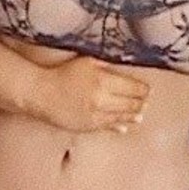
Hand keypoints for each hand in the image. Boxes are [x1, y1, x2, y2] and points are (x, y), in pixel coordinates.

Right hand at [31, 54, 149, 133]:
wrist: (41, 93)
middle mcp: (103, 99)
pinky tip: (125, 127)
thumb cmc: (62, 74)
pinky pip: (108, 127)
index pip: (133, 87)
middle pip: (131, 104)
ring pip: (122, 117)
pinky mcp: (88, 126)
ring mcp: (96, 115)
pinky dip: (119, 126)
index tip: (147, 88)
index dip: (143, 89)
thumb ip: (106, 66)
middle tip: (146, 101)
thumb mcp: (87, 62)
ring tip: (140, 114)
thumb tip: (123, 71)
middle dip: (141, 102)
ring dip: (133, 115)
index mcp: (104, 80)